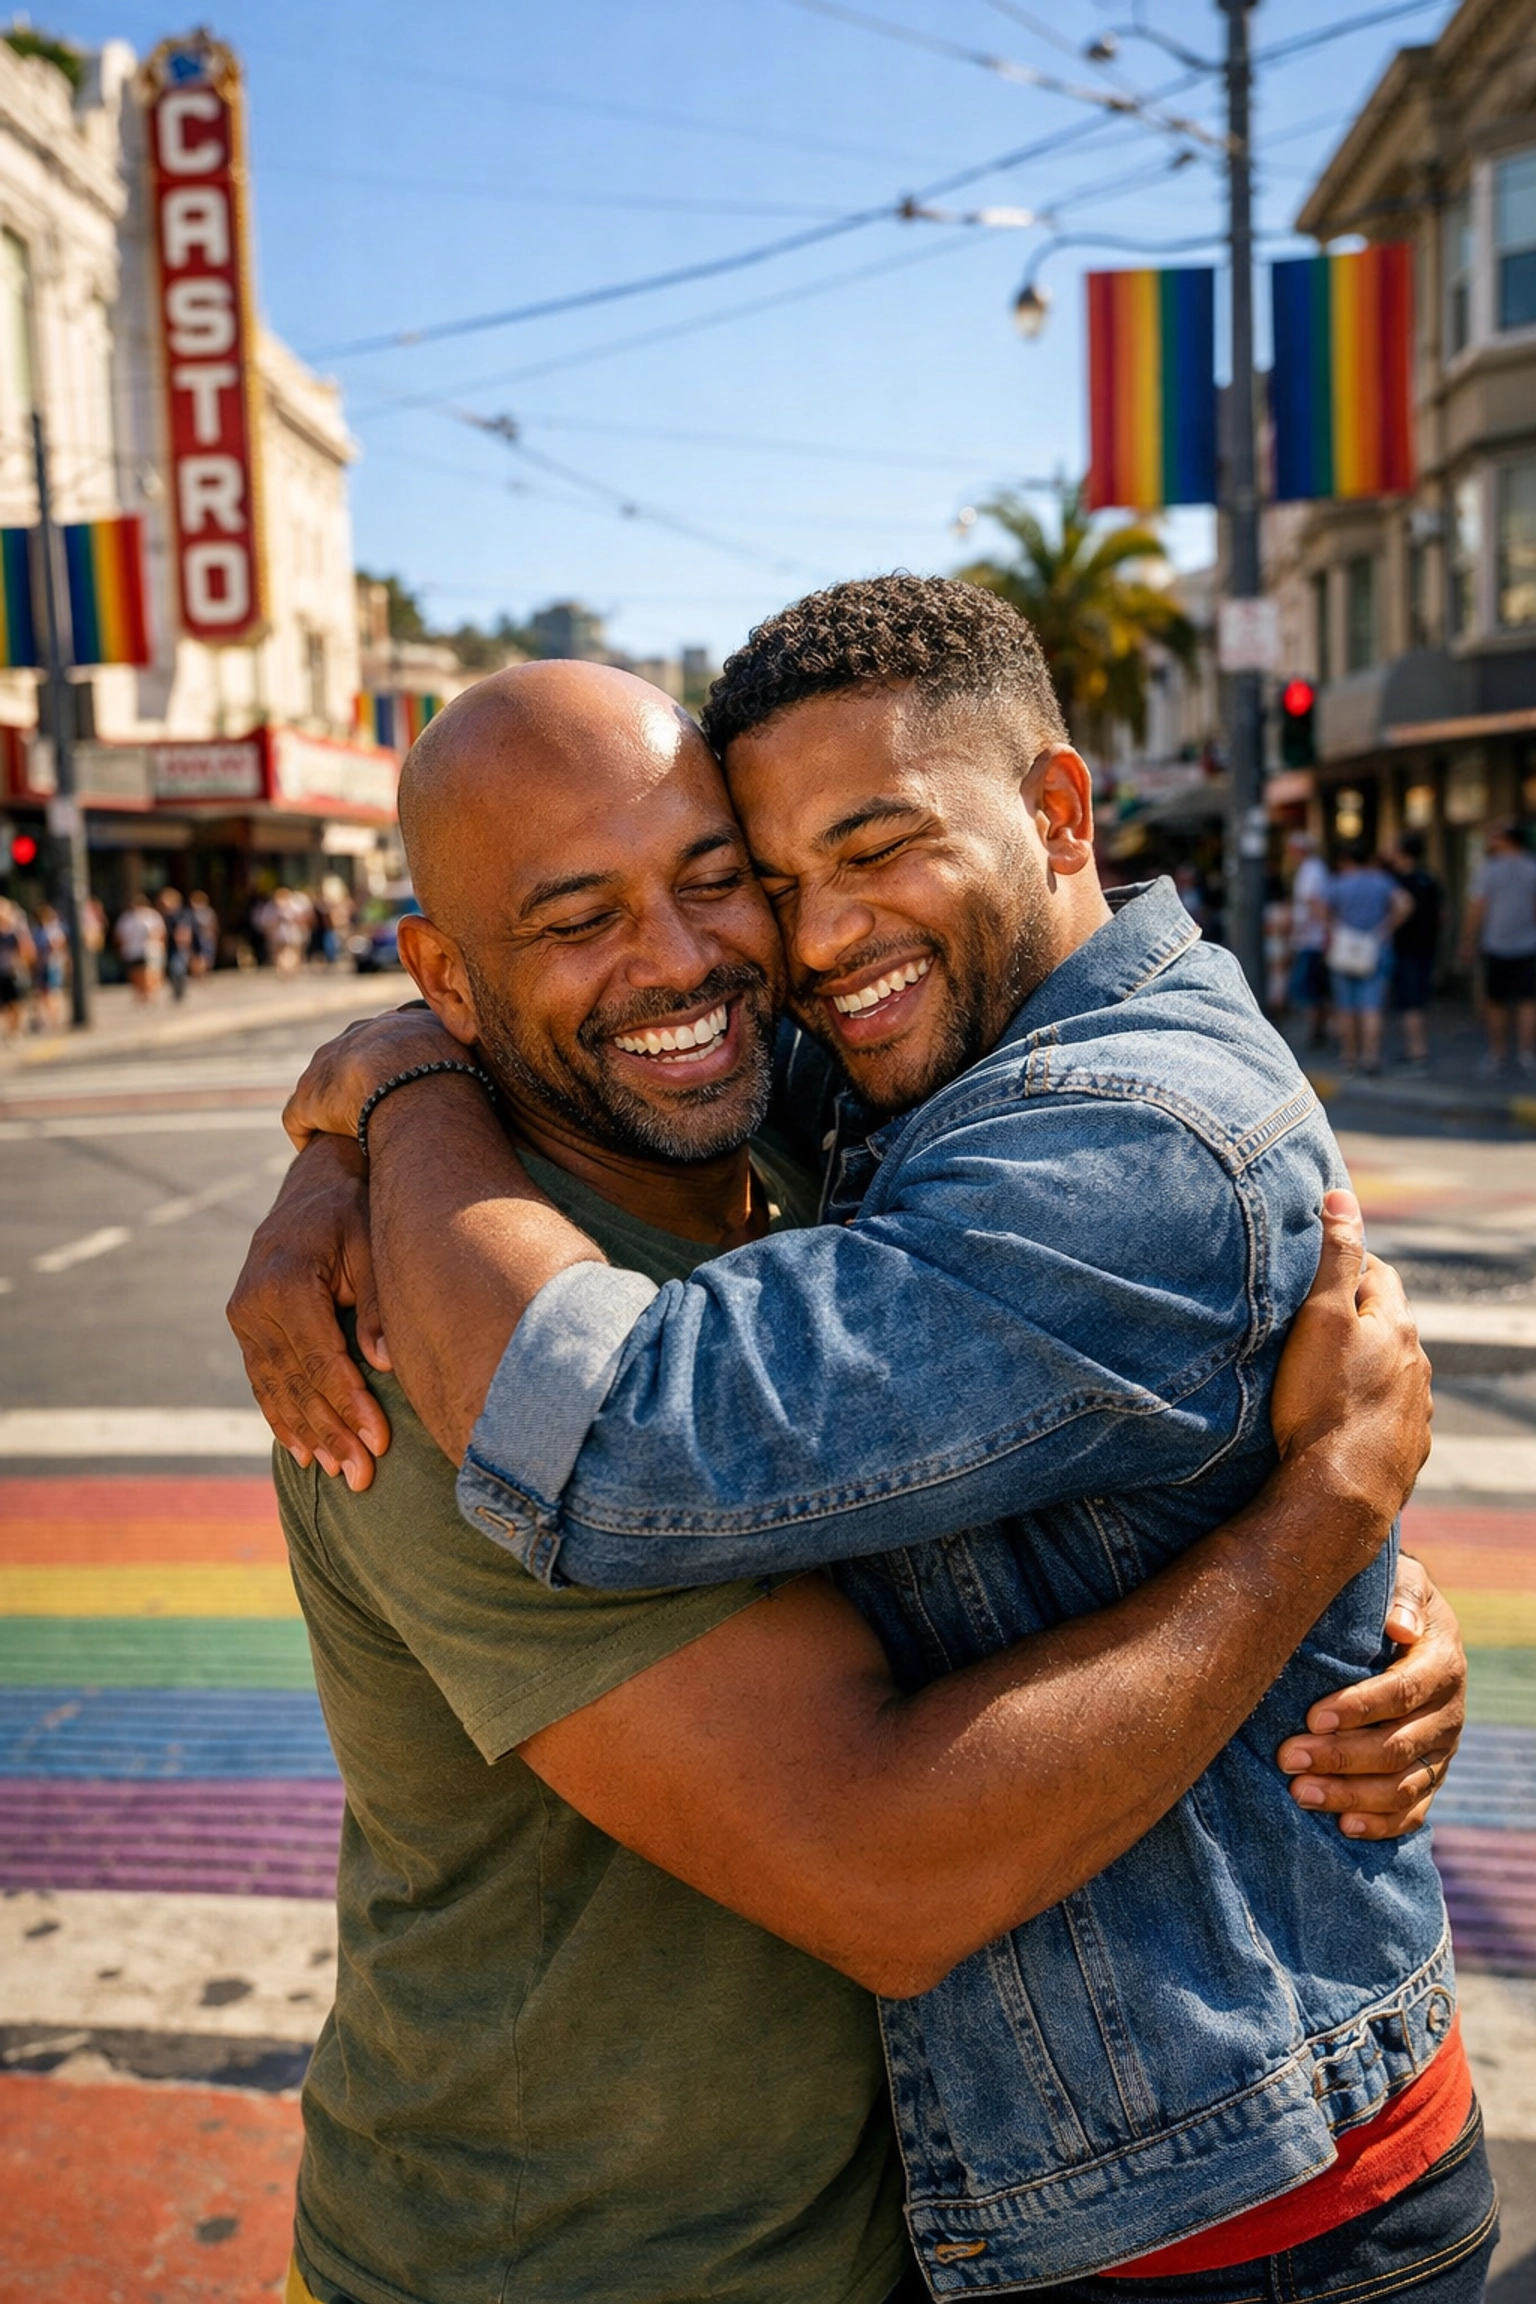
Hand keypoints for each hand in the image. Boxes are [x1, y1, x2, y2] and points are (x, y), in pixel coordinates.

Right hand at [227, 1134, 391, 1489]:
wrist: (315, 1183)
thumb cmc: (354, 1211)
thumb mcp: (373, 1244)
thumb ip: (377, 1305)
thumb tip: (383, 1364)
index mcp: (283, 1282)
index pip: (319, 1359)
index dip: (348, 1405)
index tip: (377, 1442)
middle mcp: (252, 1304)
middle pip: (296, 1383)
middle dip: (331, 1432)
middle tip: (362, 1476)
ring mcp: (242, 1317)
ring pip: (275, 1389)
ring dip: (307, 1434)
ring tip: (337, 1472)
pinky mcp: (244, 1326)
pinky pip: (262, 1381)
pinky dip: (282, 1417)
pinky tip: (303, 1450)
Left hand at [283, 1006, 465, 1151]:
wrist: (415, 1082)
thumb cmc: (458, 1077)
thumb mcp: (477, 1060)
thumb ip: (477, 1065)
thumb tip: (504, 1078)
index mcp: (398, 1025)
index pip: (391, 1038)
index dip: (396, 1063)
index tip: (405, 1083)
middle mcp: (358, 1035)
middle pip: (352, 1057)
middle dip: (357, 1082)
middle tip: (372, 1112)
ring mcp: (330, 1064)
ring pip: (323, 1087)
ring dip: (331, 1111)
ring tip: (342, 1140)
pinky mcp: (309, 1097)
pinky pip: (300, 1118)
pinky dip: (307, 1134)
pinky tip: (315, 1153)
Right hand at [1270, 1188, 1431, 1523]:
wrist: (1338, 1495)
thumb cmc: (1323, 1403)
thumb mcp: (1321, 1318)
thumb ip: (1335, 1257)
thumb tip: (1343, 1197)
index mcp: (1399, 1327)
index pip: (1378, 1274)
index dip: (1347, 1263)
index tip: (1316, 1264)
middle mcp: (1417, 1366)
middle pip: (1387, 1324)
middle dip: (1356, 1314)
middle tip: (1312, 1314)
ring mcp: (1416, 1411)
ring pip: (1389, 1371)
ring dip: (1364, 1363)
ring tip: (1323, 1369)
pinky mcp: (1406, 1451)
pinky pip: (1387, 1414)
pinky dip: (1367, 1406)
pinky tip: (1340, 1416)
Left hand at [1278, 1558, 1463, 1839]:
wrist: (1406, 1627)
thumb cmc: (1386, 1600)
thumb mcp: (1402, 1580)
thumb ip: (1401, 1595)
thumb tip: (1400, 1626)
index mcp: (1442, 1663)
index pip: (1403, 1692)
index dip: (1359, 1707)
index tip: (1312, 1715)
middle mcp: (1448, 1713)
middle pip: (1398, 1746)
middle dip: (1341, 1756)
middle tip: (1288, 1757)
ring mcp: (1441, 1751)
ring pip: (1402, 1786)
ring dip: (1351, 1795)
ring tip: (1300, 1793)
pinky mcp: (1429, 1777)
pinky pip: (1412, 1812)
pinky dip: (1379, 1824)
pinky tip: (1342, 1826)